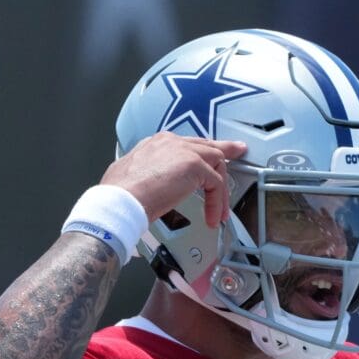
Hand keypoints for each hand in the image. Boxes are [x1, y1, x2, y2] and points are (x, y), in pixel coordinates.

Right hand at [101, 132, 246, 227]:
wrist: (120, 199)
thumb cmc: (120, 193)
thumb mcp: (131, 175)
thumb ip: (147, 173)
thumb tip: (150, 184)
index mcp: (156, 143)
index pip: (186, 144)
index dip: (201, 153)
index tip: (208, 157)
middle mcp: (171, 142)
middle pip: (206, 145)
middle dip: (224, 150)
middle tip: (238, 151)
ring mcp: (183, 151)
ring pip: (216, 162)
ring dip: (221, 189)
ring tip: (223, 208)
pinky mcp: (194, 166)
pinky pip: (216, 184)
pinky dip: (217, 202)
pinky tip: (213, 216)